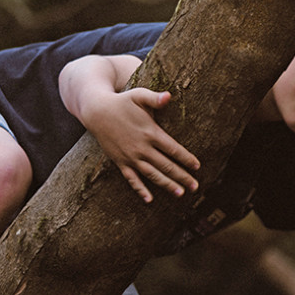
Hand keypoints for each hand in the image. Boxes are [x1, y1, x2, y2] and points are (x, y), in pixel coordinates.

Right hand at [83, 87, 199, 202]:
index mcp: (150, 132)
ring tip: (180, 193)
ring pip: (152, 174)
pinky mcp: (120, 162)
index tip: (197, 166)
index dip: (186, 158)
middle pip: (166, 165)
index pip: (173, 149)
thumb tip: (169, 96)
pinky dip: (140, 189)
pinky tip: (149, 199)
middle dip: (182, 176)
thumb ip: (155, 98)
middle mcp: (141, 147)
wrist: (96, 112)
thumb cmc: (122, 102)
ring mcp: (130, 156)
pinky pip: (131, 178)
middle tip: (196, 186)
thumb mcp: (139, 95)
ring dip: (166, 184)